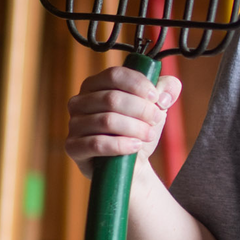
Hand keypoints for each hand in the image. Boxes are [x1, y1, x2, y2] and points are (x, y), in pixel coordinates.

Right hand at [65, 65, 181, 179]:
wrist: (133, 164)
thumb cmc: (140, 129)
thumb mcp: (156, 107)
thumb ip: (166, 89)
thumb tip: (164, 93)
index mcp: (96, 84)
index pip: (114, 75)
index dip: (138, 84)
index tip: (156, 97)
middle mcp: (80, 101)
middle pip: (112, 98)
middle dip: (141, 109)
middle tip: (156, 119)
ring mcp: (74, 124)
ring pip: (107, 121)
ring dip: (135, 128)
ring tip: (148, 135)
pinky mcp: (73, 147)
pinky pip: (97, 144)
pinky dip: (121, 145)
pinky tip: (135, 146)